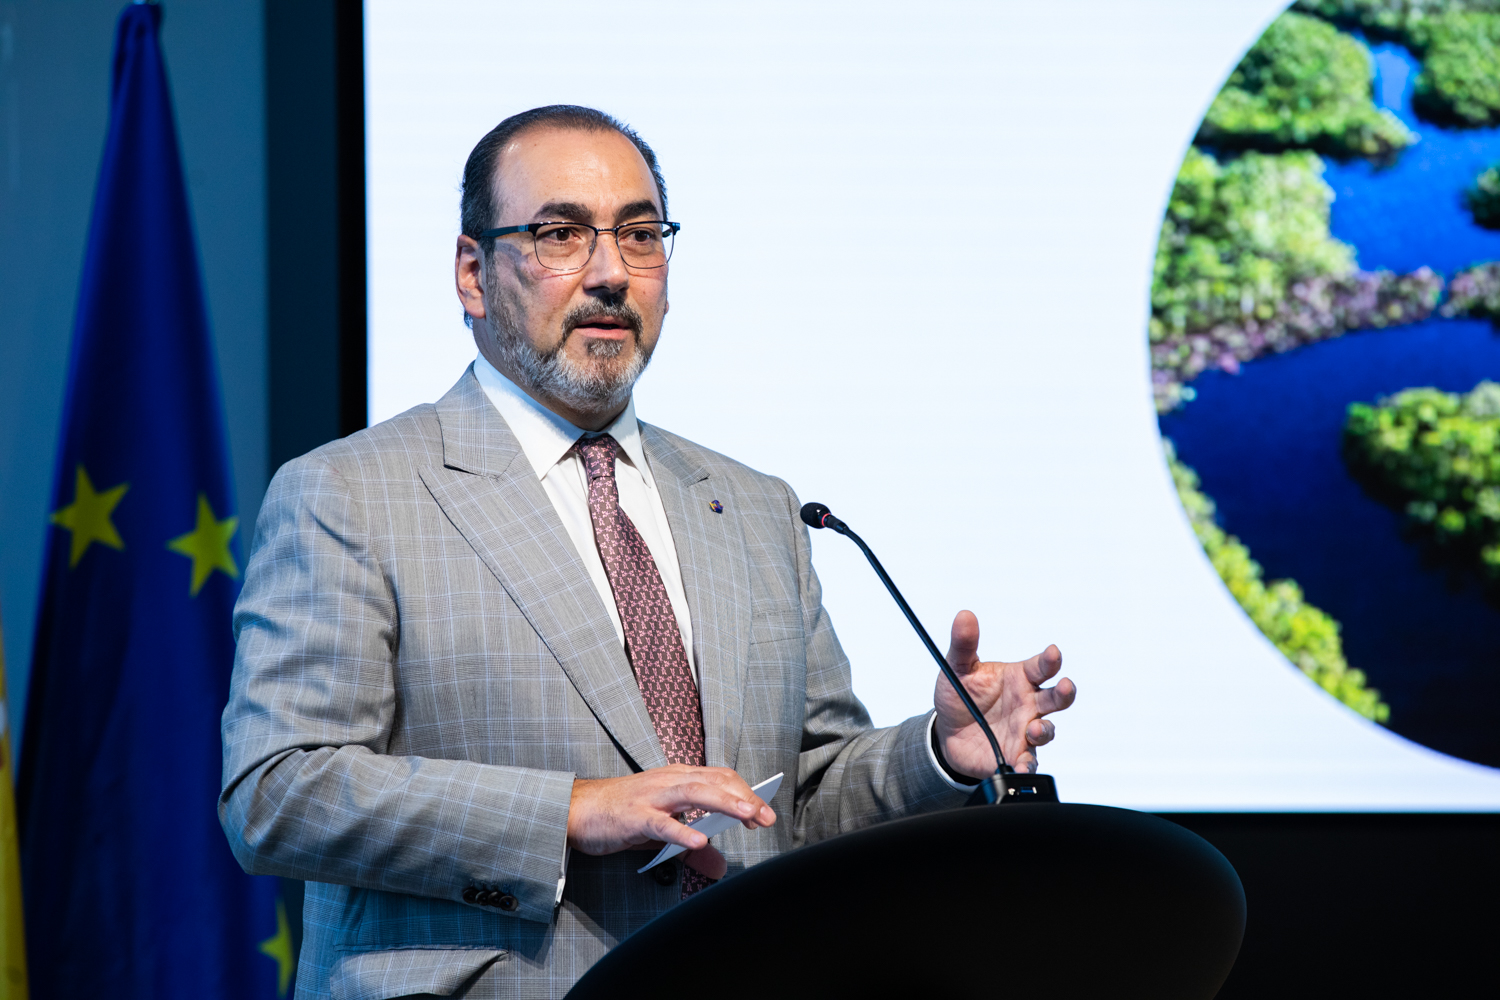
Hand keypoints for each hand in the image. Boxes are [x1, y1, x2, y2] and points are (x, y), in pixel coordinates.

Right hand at [566, 765, 776, 878]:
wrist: (577, 810)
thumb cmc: (620, 814)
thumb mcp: (661, 832)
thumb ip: (691, 849)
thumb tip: (719, 868)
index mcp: (677, 779)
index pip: (720, 778)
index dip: (745, 793)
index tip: (765, 813)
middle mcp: (668, 781)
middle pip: (714, 782)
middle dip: (743, 798)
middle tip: (765, 817)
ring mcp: (652, 796)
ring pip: (693, 792)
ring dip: (723, 803)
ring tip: (746, 815)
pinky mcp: (634, 816)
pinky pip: (661, 823)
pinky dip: (681, 830)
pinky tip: (699, 840)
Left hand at [933, 610, 1076, 777]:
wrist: (947, 732)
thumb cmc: (960, 695)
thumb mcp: (956, 668)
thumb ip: (963, 644)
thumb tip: (964, 616)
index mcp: (1019, 678)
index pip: (1041, 666)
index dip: (1050, 659)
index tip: (1053, 653)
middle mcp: (1028, 704)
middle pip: (1056, 698)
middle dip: (1064, 692)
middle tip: (1064, 687)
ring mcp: (1024, 730)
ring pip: (1046, 730)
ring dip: (1044, 730)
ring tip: (1033, 728)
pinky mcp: (1015, 754)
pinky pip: (1027, 761)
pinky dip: (1027, 765)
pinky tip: (1021, 765)